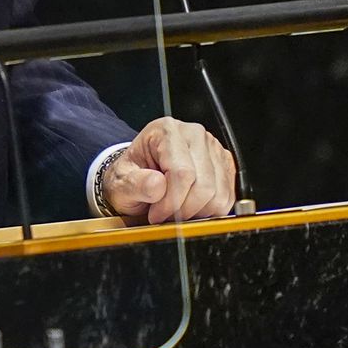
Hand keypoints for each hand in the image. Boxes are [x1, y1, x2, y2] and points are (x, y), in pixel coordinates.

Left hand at [102, 117, 236, 223]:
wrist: (138, 175)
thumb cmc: (131, 176)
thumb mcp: (120, 182)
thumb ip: (135, 184)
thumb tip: (157, 185)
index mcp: (166, 131)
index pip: (182, 173)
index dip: (171, 202)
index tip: (156, 214)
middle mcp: (194, 135)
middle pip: (204, 185)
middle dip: (183, 210)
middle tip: (165, 216)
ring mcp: (213, 149)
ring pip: (218, 195)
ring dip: (196, 212)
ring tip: (176, 210)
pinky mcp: (225, 165)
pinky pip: (227, 198)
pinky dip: (209, 211)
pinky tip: (190, 207)